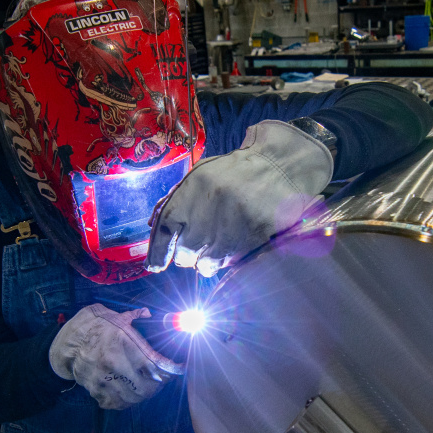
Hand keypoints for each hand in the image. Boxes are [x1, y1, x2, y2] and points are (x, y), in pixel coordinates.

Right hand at [48, 305, 184, 409]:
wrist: (65, 344)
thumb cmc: (93, 326)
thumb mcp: (115, 315)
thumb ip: (136, 317)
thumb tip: (152, 315)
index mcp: (121, 342)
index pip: (155, 363)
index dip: (172, 369)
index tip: (180, 368)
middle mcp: (113, 364)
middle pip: (148, 386)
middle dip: (160, 383)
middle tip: (164, 377)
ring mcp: (104, 380)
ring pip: (135, 398)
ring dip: (146, 393)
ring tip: (150, 384)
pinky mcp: (96, 391)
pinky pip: (118, 404)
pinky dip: (128, 400)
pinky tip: (132, 391)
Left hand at [146, 120, 333, 275]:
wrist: (279, 166)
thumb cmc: (235, 173)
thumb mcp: (200, 176)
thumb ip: (175, 198)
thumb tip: (152, 226)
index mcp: (193, 189)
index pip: (164, 228)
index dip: (157, 252)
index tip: (154, 266)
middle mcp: (210, 209)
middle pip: (185, 252)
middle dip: (187, 254)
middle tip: (196, 246)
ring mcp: (233, 226)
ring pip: (207, 263)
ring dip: (206, 261)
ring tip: (216, 246)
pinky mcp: (255, 238)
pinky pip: (231, 263)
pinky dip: (227, 261)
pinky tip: (232, 248)